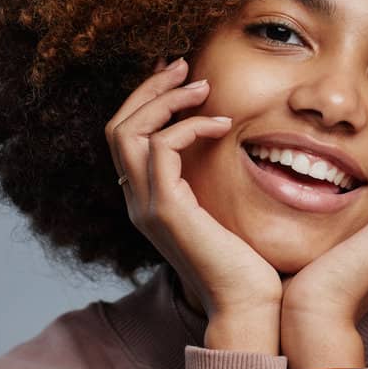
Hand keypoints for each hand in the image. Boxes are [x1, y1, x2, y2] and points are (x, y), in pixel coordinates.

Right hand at [105, 58, 282, 352]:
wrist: (249, 304)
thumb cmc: (246, 260)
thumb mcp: (222, 208)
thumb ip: (209, 178)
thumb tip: (225, 140)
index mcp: (148, 199)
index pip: (128, 137)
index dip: (148, 100)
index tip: (180, 76)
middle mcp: (137, 201)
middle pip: (118, 126)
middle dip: (149, 88)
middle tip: (183, 64)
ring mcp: (146, 206)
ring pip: (129, 131)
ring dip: (165, 99)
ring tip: (203, 86)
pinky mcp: (167, 210)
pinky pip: (162, 148)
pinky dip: (189, 126)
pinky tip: (222, 124)